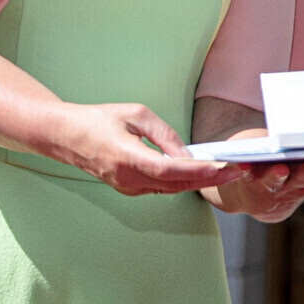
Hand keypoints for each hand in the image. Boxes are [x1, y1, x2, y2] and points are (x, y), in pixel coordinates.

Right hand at [45, 103, 233, 195]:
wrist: (66, 137)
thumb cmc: (99, 119)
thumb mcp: (135, 114)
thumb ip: (164, 135)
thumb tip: (188, 154)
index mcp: (127, 157)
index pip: (170, 170)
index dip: (198, 170)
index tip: (222, 167)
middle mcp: (128, 179)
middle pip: (176, 184)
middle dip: (208, 179)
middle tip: (236, 171)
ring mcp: (128, 188)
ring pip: (171, 189)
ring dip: (198, 182)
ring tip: (225, 173)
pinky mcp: (129, 189)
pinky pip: (161, 188)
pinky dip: (182, 182)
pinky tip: (200, 174)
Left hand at [210, 151, 303, 222]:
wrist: (260, 199)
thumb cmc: (290, 175)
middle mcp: (294, 187)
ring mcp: (273, 187)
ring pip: (277, 182)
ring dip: (278, 176)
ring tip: (280, 170)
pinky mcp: (252, 183)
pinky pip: (248, 177)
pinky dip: (245, 170)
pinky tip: (242, 163)